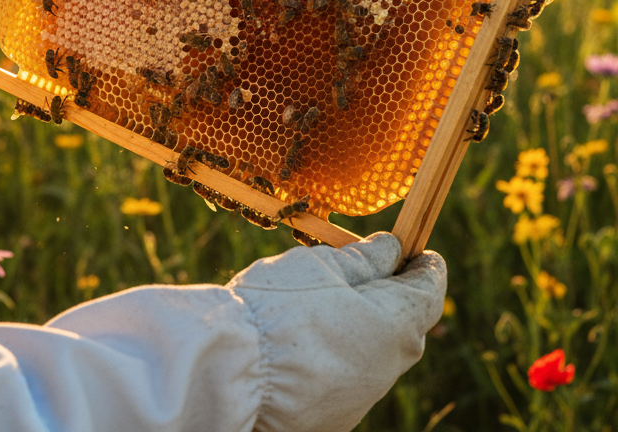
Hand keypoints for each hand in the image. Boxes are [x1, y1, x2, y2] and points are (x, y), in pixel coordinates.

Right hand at [228, 232, 446, 431]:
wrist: (235, 371)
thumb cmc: (281, 306)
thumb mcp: (324, 265)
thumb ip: (366, 257)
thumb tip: (391, 249)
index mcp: (395, 325)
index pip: (429, 292)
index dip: (426, 267)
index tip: (418, 251)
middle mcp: (388, 368)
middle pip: (404, 327)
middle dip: (391, 297)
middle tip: (368, 271)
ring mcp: (361, 399)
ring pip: (373, 355)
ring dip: (360, 330)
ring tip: (321, 304)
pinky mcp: (334, 419)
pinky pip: (345, 380)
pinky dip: (334, 358)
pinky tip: (301, 342)